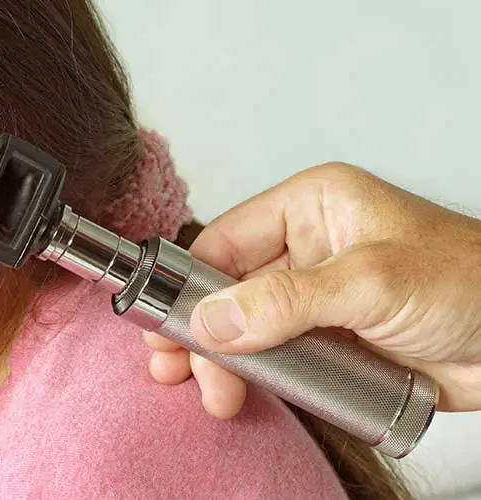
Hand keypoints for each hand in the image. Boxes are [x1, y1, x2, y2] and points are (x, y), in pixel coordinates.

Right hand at [145, 163, 480, 415]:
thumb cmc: (471, 281)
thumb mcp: (372, 281)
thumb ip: (288, 300)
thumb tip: (212, 320)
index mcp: (311, 207)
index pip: (227, 240)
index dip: (191, 283)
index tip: (167, 325)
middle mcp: (306, 248)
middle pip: (228, 287)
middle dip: (201, 331)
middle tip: (180, 370)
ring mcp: (314, 297)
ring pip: (247, 326)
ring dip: (222, 359)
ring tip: (209, 393)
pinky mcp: (327, 338)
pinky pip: (276, 355)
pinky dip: (255, 377)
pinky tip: (239, 395)